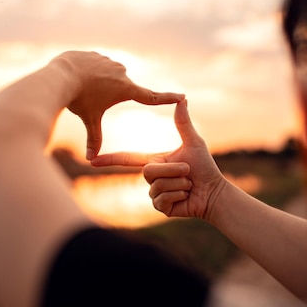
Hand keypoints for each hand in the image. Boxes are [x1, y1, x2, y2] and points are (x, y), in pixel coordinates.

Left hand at [51, 51, 184, 159]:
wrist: (62, 76)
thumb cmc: (78, 100)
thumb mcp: (89, 120)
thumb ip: (93, 138)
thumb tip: (91, 160)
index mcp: (125, 89)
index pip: (151, 96)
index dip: (167, 98)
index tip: (182, 96)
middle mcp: (121, 72)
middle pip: (116, 88)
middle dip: (105, 94)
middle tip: (90, 97)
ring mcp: (108, 61)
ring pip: (103, 76)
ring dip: (95, 82)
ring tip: (81, 87)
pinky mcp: (96, 54)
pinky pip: (92, 65)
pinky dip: (85, 72)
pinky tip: (75, 75)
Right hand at [91, 100, 225, 220]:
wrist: (214, 192)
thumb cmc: (205, 167)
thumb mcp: (193, 142)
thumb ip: (183, 123)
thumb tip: (182, 99)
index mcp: (154, 161)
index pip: (128, 158)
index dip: (110, 159)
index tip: (93, 159)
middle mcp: (151, 177)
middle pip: (148, 172)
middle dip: (172, 170)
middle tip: (188, 171)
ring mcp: (155, 194)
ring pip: (156, 186)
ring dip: (178, 184)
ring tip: (188, 184)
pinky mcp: (161, 208)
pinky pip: (161, 200)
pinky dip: (178, 196)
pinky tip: (185, 197)